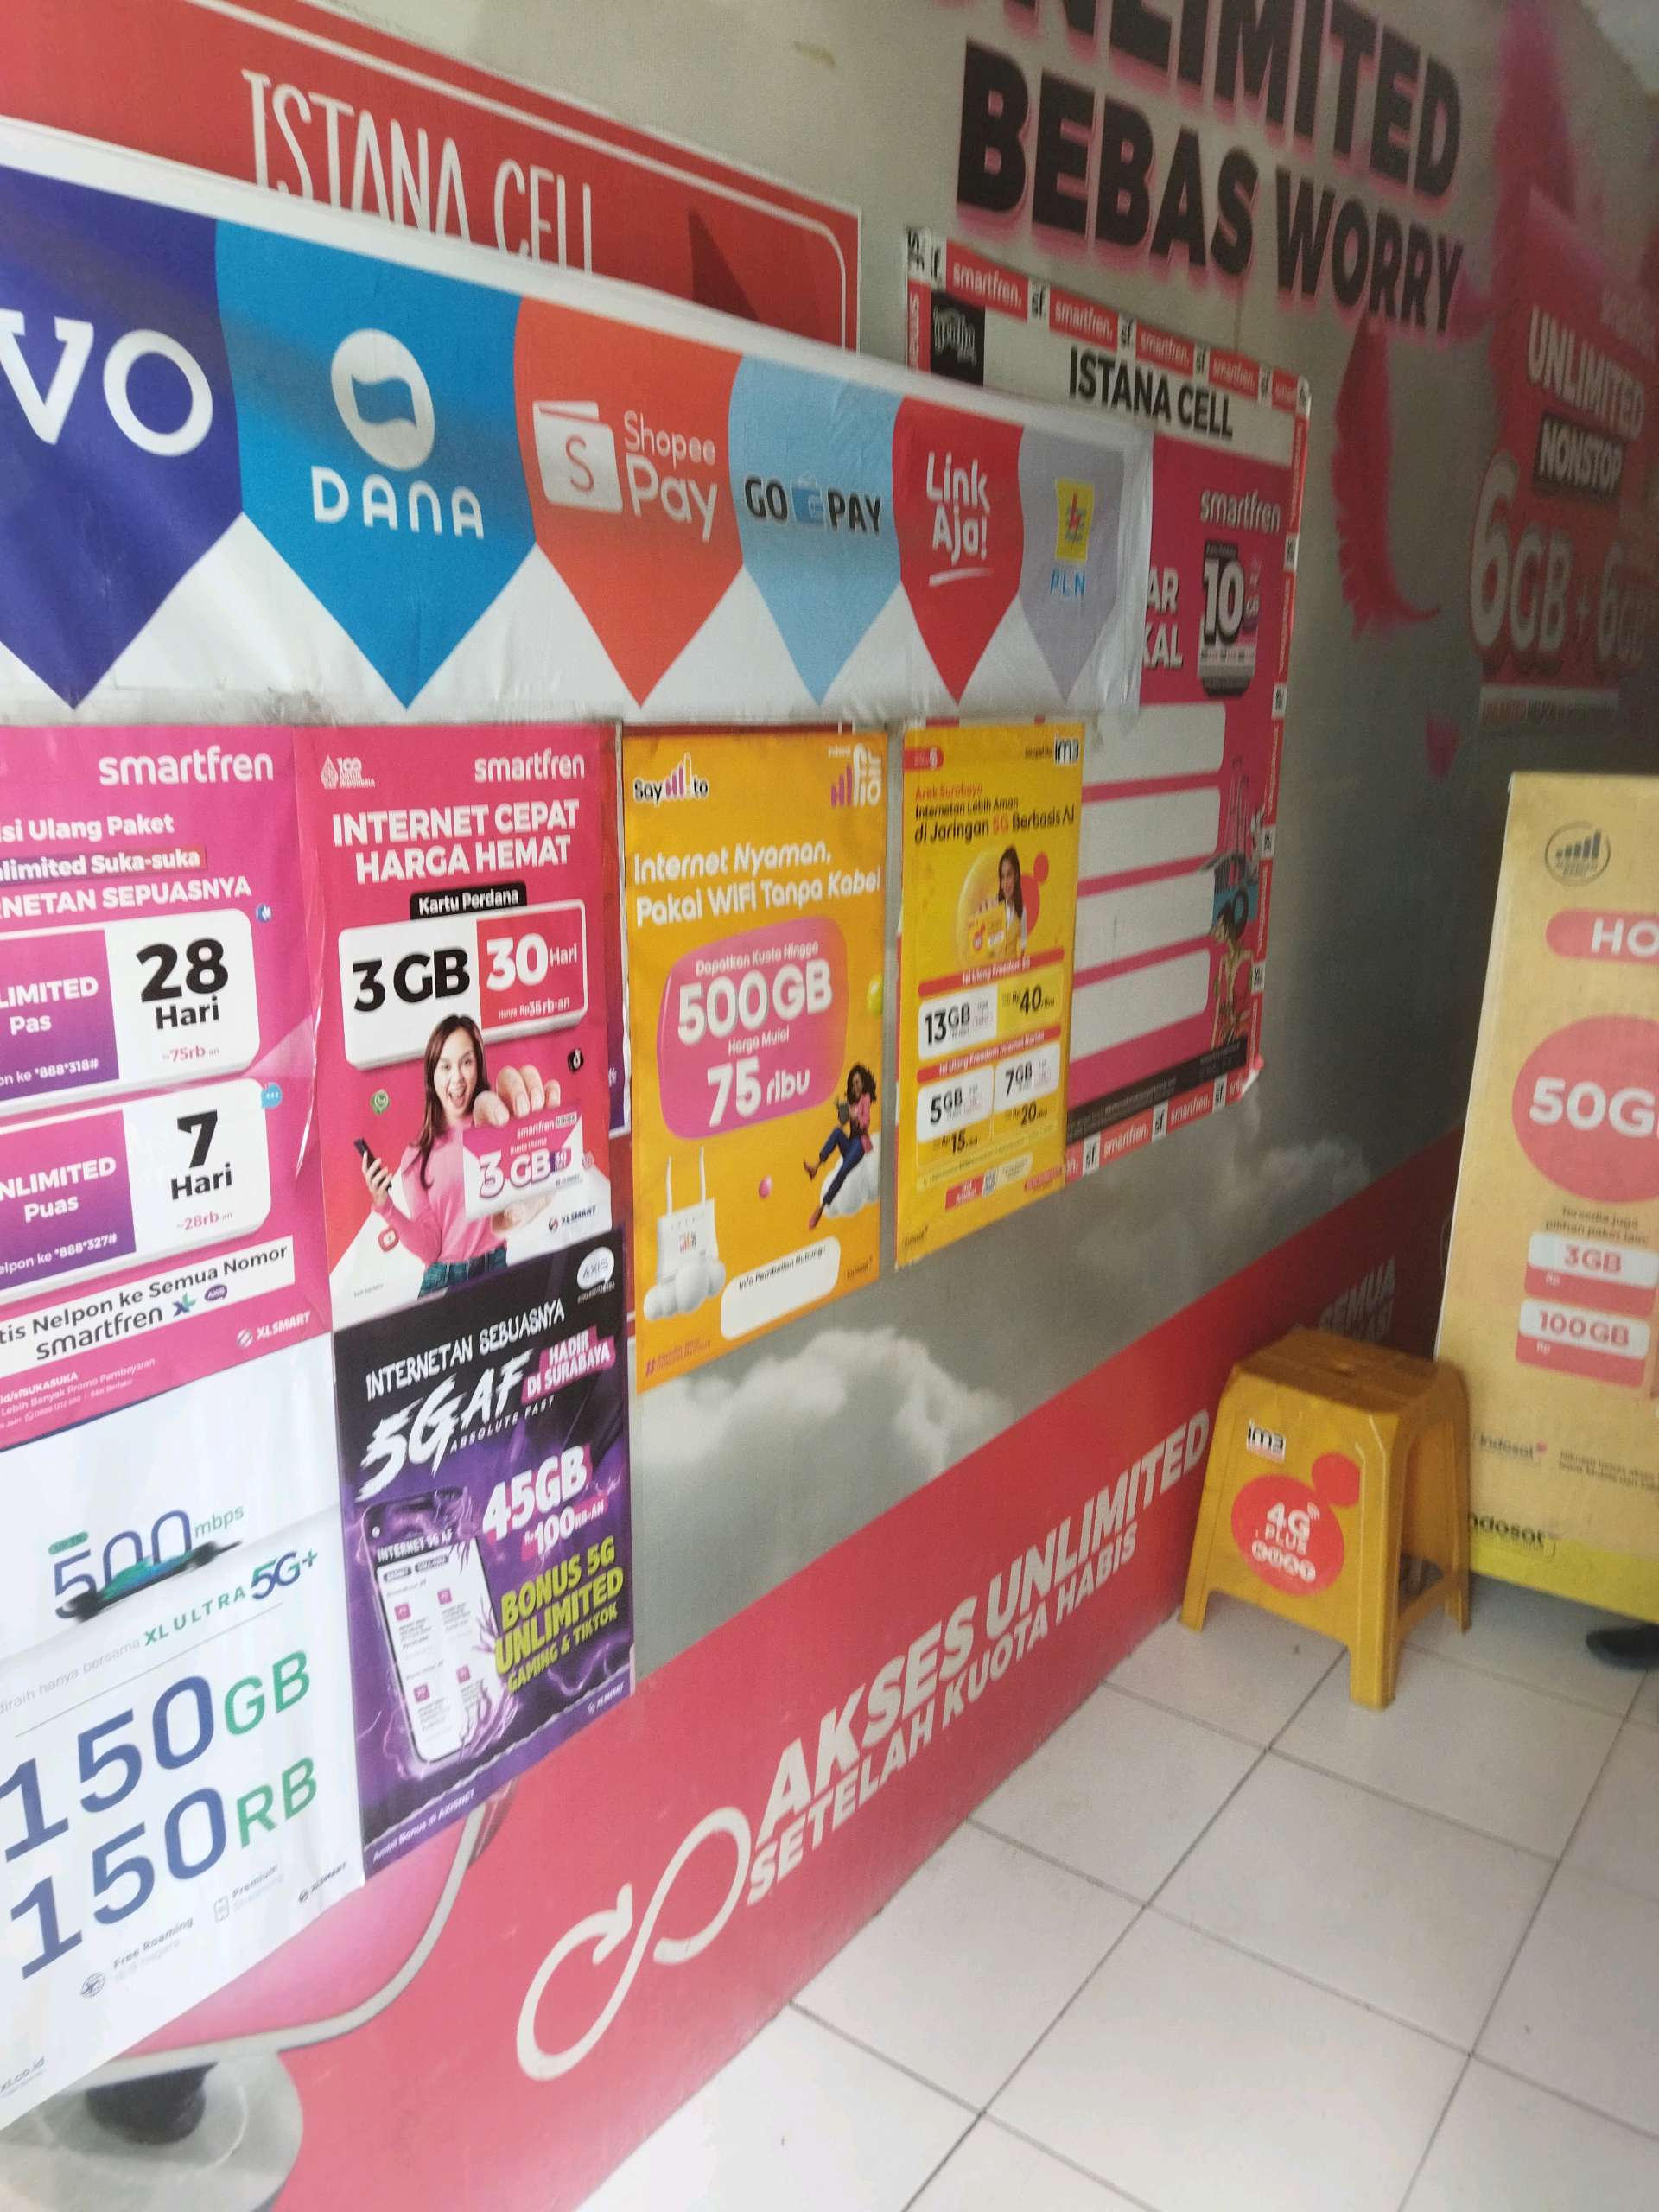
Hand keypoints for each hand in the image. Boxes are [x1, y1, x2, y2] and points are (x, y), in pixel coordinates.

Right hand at [360, 1153, 393, 1206]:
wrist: (382, 1201)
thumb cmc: (381, 1187)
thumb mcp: (379, 1178)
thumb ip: (378, 1171)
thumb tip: (379, 1161)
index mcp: (368, 1179)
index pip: (364, 1169)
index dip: (365, 1161)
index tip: (366, 1152)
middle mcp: (369, 1184)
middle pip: (369, 1174)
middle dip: (373, 1166)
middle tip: (380, 1159)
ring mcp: (373, 1189)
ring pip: (374, 1181)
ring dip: (380, 1174)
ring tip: (386, 1169)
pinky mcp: (379, 1194)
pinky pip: (382, 1187)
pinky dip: (386, 1181)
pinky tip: (390, 1175)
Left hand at [476, 1064, 561, 1234]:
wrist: (531, 1203)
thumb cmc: (515, 1202)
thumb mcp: (511, 1215)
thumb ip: (509, 1218)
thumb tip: (513, 1211)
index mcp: (489, 1135)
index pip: (484, 1106)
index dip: (492, 1106)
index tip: (504, 1122)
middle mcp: (506, 1115)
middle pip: (504, 1082)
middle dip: (516, 1090)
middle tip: (527, 1112)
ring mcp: (527, 1110)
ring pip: (525, 1077)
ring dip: (535, 1086)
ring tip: (543, 1108)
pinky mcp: (548, 1112)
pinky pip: (548, 1088)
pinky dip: (552, 1090)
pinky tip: (556, 1102)